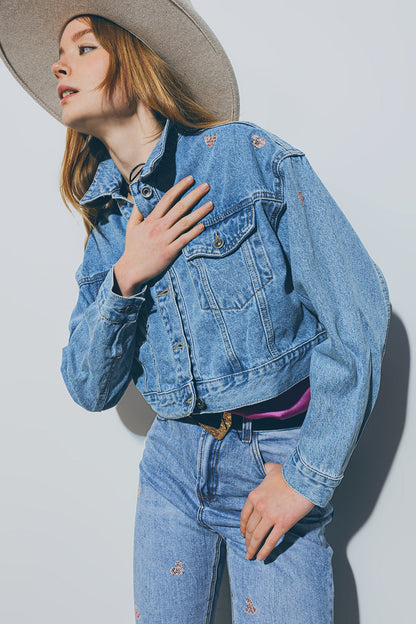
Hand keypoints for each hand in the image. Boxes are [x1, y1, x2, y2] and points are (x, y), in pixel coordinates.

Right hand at [114, 176, 211, 295]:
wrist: (131, 270)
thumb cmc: (132, 248)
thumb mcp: (131, 227)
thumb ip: (137, 212)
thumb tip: (140, 197)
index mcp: (151, 220)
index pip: (167, 199)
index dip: (180, 187)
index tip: (190, 179)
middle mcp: (159, 227)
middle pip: (180, 207)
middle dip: (194, 195)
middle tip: (206, 186)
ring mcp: (165, 239)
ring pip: (185, 222)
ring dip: (199, 213)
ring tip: (211, 204)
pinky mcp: (170, 252)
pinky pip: (184, 240)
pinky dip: (194, 232)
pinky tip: (203, 225)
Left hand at [240, 462, 313, 560]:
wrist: (304, 480)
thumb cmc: (290, 474)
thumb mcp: (272, 469)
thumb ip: (266, 469)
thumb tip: (265, 467)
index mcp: (254, 496)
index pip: (244, 516)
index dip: (243, 527)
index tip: (243, 534)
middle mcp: (259, 507)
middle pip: (250, 528)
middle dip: (247, 540)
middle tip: (247, 548)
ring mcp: (270, 516)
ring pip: (257, 536)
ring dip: (252, 548)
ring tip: (251, 556)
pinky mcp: (282, 524)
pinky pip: (270, 541)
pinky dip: (264, 551)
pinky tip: (261, 557)